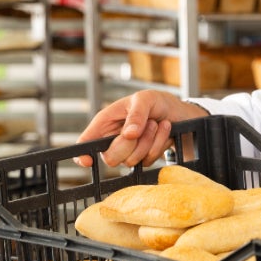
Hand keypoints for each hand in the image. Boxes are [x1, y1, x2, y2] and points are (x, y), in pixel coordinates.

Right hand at [73, 90, 206, 167]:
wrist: (178, 113)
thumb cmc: (156, 102)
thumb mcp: (145, 99)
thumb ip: (136, 114)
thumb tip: (128, 134)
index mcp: (105, 123)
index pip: (85, 142)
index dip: (82, 154)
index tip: (87, 161)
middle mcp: (112, 140)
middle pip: (110, 158)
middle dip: (131, 144)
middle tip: (146, 124)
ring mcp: (128, 152)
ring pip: (131, 161)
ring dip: (149, 141)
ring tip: (155, 123)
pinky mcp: (143, 159)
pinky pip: (148, 161)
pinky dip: (159, 144)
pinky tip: (164, 130)